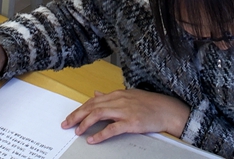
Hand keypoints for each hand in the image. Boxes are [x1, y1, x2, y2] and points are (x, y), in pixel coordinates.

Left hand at [61, 90, 189, 144]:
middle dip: (77, 116)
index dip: (79, 109)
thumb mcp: (129, 96)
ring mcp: (125, 111)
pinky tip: (92, 140)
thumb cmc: (150, 104)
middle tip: (66, 125)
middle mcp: (118, 100)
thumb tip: (96, 93)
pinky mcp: (131, 122)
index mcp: (117, 94)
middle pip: (92, 106)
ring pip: (99, 114)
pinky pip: (112, 128)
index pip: (93, 101)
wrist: (167, 110)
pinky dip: (100, 134)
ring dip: (85, 123)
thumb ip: (111, 96)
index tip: (70, 118)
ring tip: (77, 131)